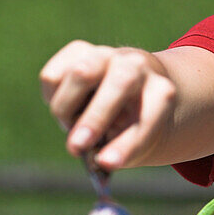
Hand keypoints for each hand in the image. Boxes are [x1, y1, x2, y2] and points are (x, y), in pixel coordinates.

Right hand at [40, 40, 176, 169]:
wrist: (132, 87)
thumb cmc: (133, 123)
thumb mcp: (135, 141)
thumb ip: (118, 151)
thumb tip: (98, 162)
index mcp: (162, 92)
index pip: (150, 115)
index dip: (128, 142)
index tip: (108, 164)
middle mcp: (138, 66)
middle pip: (120, 82)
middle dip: (95, 117)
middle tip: (76, 147)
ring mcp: (108, 54)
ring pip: (80, 73)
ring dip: (67, 109)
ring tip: (71, 125)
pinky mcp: (79, 50)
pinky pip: (53, 75)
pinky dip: (52, 98)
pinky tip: (66, 107)